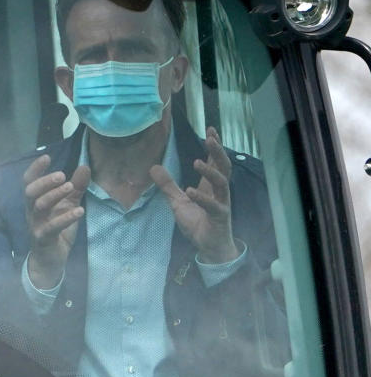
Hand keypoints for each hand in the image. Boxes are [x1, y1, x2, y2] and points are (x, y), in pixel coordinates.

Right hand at [24, 157, 90, 288]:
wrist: (51, 261)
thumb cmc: (57, 230)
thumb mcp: (68, 206)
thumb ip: (76, 188)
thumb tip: (84, 166)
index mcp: (35, 202)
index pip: (29, 182)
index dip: (35, 169)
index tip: (47, 157)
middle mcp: (32, 212)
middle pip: (30, 192)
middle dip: (44, 181)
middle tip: (62, 175)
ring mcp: (36, 225)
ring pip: (39, 206)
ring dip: (54, 195)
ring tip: (70, 187)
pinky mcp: (43, 238)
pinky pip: (52, 227)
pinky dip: (65, 218)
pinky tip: (79, 211)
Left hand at [150, 126, 238, 263]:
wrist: (209, 246)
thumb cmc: (197, 222)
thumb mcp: (178, 201)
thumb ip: (168, 185)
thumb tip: (153, 167)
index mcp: (210, 186)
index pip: (215, 161)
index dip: (214, 146)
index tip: (211, 129)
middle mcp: (219, 192)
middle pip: (223, 167)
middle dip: (218, 151)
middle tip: (210, 137)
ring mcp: (221, 203)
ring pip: (222, 183)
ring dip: (210, 171)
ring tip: (197, 161)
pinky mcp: (219, 217)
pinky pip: (214, 205)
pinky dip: (202, 198)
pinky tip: (190, 191)